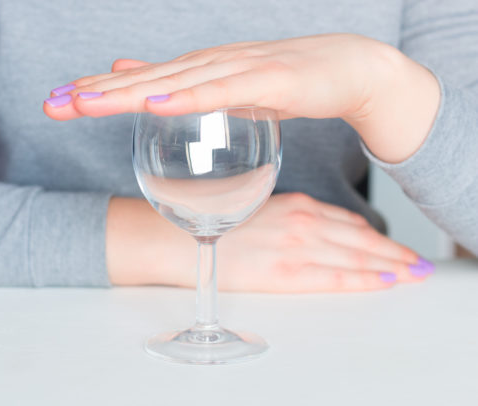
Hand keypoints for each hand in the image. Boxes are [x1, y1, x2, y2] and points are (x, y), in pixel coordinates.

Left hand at [44, 34, 439, 162]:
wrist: (349, 69)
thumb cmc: (289, 82)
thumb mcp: (233, 90)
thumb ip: (196, 92)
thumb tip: (159, 93)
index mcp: (199, 71)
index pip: (139, 82)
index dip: (95, 91)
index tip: (56, 103)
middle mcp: (208, 64)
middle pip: (143, 80)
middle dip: (94, 93)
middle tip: (51, 104)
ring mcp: (236, 68)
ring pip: (172, 83)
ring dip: (126, 93)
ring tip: (84, 103)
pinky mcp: (266, 80)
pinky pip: (219, 91)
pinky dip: (185, 98)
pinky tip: (155, 104)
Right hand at [107, 193, 432, 292]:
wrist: (176, 240)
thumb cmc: (207, 224)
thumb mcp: (252, 206)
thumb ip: (279, 213)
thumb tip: (296, 223)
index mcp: (292, 204)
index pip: (345, 220)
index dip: (373, 233)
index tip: (390, 241)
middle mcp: (301, 222)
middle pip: (359, 237)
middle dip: (391, 249)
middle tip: (415, 259)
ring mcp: (296, 246)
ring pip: (356, 256)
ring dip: (388, 264)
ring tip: (411, 271)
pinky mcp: (287, 272)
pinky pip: (337, 278)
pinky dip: (366, 279)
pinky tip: (385, 281)